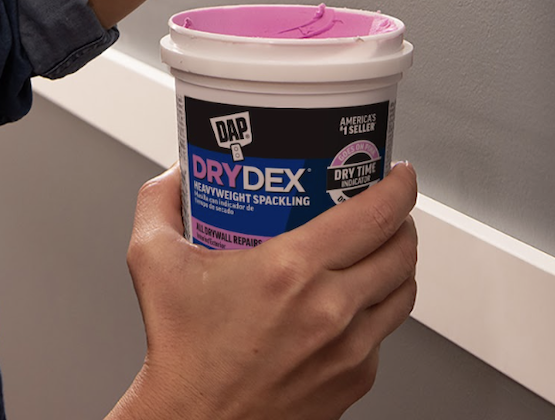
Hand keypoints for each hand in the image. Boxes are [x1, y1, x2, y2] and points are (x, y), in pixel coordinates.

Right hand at [112, 163, 418, 419]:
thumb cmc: (180, 351)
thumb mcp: (152, 258)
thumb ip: (159, 201)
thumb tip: (177, 173)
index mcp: (290, 270)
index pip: (375, 214)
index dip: (398, 185)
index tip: (397, 172)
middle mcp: (329, 310)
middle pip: (401, 250)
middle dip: (401, 220)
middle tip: (385, 205)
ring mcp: (348, 351)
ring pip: (403, 293)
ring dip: (396, 264)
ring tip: (376, 248)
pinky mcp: (353, 381)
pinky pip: (383, 333)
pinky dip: (375, 309)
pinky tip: (349, 299)